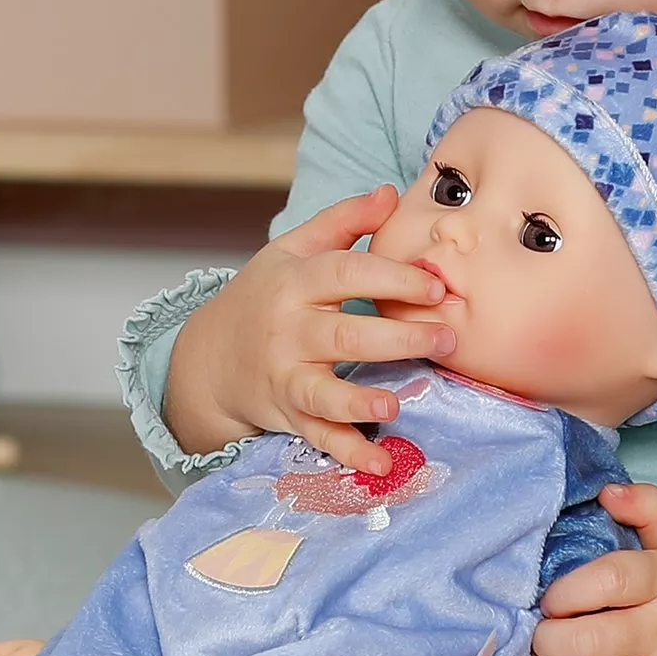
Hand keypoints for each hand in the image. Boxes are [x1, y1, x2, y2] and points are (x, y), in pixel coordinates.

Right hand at [159, 185, 459, 470]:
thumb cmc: (264, 296)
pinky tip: (379, 463)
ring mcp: (285, 375)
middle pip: (343, 332)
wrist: (210, 356)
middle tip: (446, 339)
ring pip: (322, 390)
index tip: (436, 286)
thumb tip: (390, 192)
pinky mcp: (288, 413)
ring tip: (394, 405)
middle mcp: (288, 330)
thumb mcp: (293, 250)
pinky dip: (347, 452)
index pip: (346, 274)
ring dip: (358, 400)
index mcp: (295, 282)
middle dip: (397, 337)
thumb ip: (342, 222)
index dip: (391, 278)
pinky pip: (318, 436)